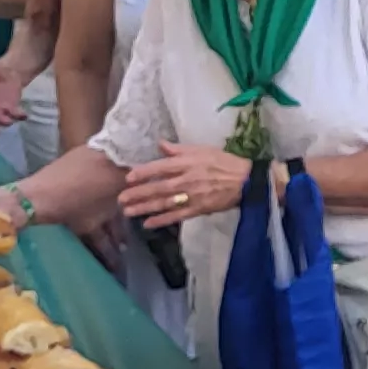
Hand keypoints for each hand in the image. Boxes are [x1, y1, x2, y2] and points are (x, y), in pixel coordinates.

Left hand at [116, 143, 248, 225]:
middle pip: (158, 188)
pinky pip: (177, 216)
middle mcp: (187, 180)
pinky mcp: (198, 209)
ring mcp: (192, 196)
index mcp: (188, 163)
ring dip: (145, 208)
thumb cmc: (224, 162)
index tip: (128, 178)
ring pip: (164, 203)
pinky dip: (162, 220)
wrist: (246, 181)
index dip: (143, 173)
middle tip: (121, 199)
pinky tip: (148, 223)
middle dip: (138, 194)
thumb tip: (160, 144)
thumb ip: (179, 149)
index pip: (160, 168)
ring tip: (128, 211)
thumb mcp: (202, 149)